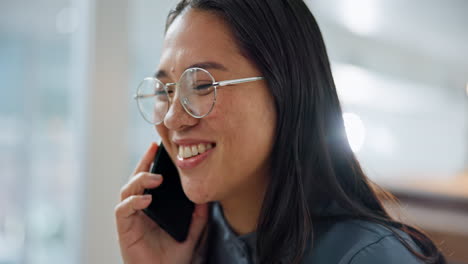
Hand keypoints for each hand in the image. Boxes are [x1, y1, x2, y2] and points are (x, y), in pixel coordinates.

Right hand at [115, 142, 208, 263]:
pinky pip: (122, 210)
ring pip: (127, 191)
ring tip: (155, 178)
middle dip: (143, 163)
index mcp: (154, 207)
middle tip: (153, 151)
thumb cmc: (174, 258)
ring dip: (139, 180)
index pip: (151, 180)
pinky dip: (132, 202)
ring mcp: (132, 218)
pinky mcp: (125, 230)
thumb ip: (198, 217)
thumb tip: (206, 198)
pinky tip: (146, 200)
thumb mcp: (193, 233)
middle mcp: (141, 210)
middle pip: (136, 180)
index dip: (152, 162)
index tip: (159, 147)